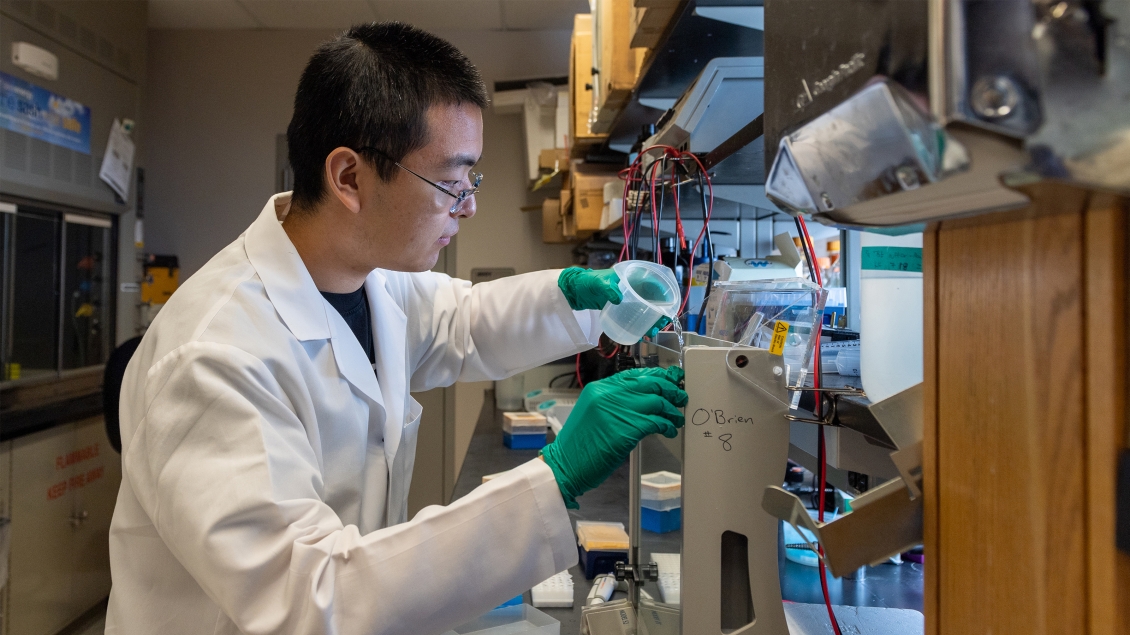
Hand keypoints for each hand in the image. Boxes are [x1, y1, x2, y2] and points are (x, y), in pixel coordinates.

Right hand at [540, 366, 686, 507]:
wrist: (566, 466)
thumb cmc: (579, 446)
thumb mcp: (592, 414)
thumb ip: (614, 402)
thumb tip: (642, 400)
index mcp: (599, 388)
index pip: (634, 375)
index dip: (656, 376)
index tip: (669, 380)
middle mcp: (608, 395)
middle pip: (649, 383)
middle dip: (669, 389)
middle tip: (680, 396)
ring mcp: (618, 410)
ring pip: (656, 401)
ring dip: (671, 410)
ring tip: (677, 418)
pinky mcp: (627, 429)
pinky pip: (656, 421)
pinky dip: (667, 426)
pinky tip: (670, 430)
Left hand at [558, 267, 673, 339]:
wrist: (575, 291)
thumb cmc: (587, 282)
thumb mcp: (598, 283)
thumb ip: (608, 288)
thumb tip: (619, 298)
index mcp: (633, 275)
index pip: (657, 282)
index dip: (666, 295)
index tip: (667, 309)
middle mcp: (635, 285)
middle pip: (656, 298)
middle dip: (662, 312)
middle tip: (658, 325)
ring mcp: (630, 297)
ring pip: (649, 308)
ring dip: (654, 320)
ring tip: (651, 332)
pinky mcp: (625, 307)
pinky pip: (639, 315)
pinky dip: (643, 323)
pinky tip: (643, 333)